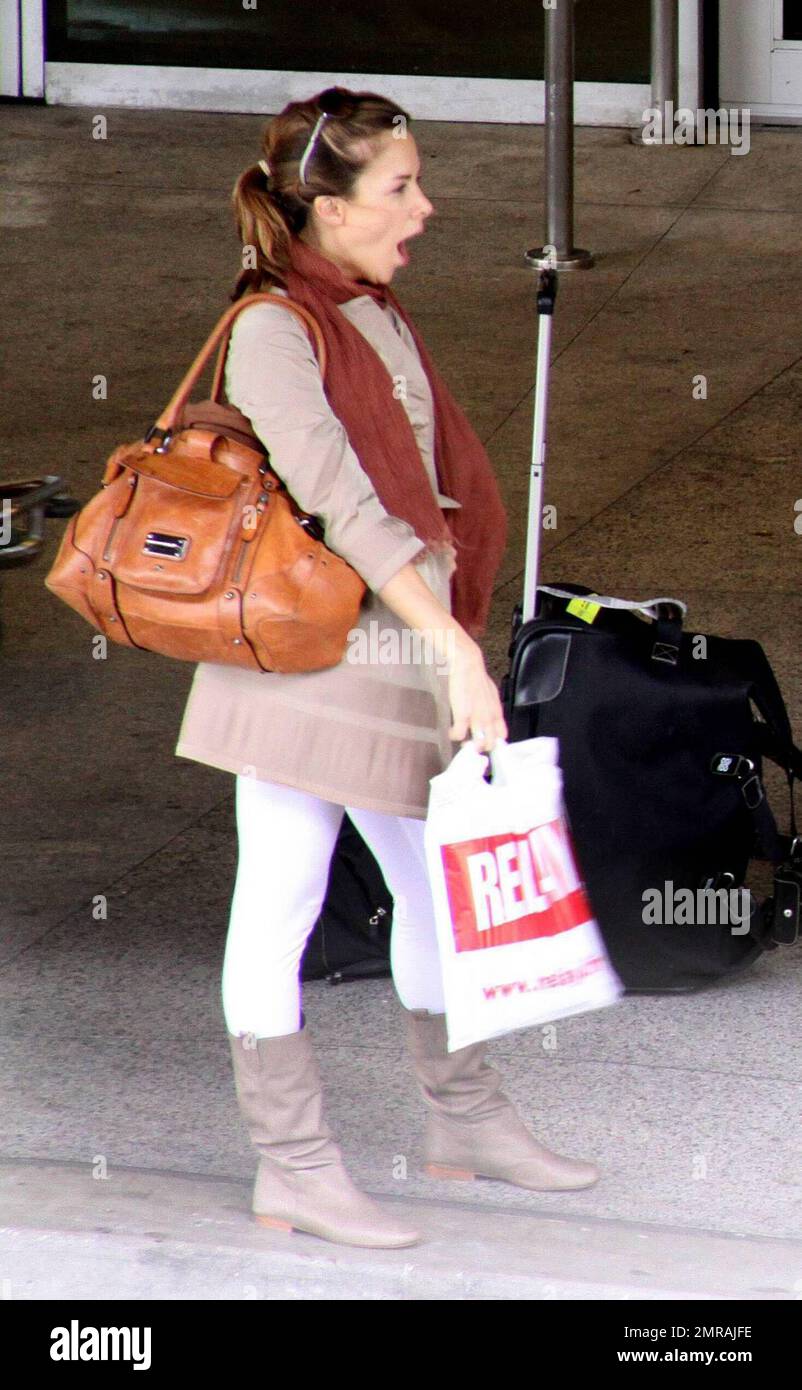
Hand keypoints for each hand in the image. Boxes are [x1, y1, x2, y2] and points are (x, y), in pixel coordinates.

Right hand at [446, 634, 507, 752]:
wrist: (468, 664)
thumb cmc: (476, 676)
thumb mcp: (490, 694)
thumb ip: (491, 708)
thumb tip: (489, 717)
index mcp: (497, 712)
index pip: (502, 736)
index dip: (495, 743)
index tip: (487, 744)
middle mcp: (490, 718)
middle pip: (491, 744)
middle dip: (481, 747)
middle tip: (472, 745)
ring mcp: (477, 718)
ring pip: (478, 744)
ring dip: (469, 746)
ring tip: (462, 741)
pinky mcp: (463, 715)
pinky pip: (458, 735)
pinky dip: (454, 736)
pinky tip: (451, 732)